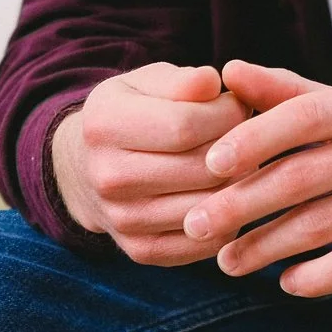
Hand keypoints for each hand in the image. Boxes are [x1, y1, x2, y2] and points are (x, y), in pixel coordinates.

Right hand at [52, 63, 250, 265]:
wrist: (84, 169)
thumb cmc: (130, 115)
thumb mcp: (147, 83)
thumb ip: (182, 80)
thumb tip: (214, 82)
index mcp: (104, 125)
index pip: (186, 125)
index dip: (227, 114)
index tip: (239, 106)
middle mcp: (107, 177)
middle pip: (201, 169)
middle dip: (238, 150)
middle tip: (247, 138)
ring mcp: (122, 220)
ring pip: (208, 207)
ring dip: (237, 185)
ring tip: (237, 164)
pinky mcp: (140, 251)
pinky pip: (205, 242)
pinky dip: (227, 220)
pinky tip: (224, 195)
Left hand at [184, 61, 331, 297]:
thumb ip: (296, 94)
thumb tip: (230, 71)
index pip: (301, 116)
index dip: (251, 140)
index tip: (209, 166)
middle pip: (301, 176)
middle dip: (241, 204)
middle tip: (196, 225)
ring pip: (321, 225)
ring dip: (266, 248)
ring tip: (229, 263)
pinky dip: (317, 277)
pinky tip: (288, 284)